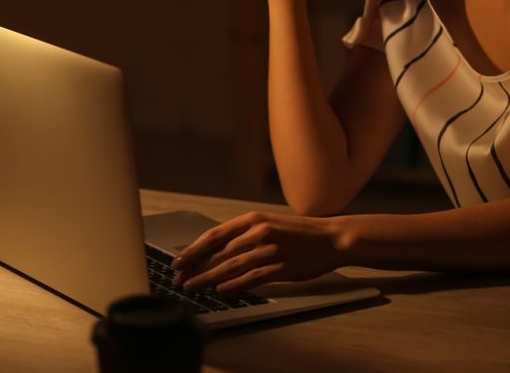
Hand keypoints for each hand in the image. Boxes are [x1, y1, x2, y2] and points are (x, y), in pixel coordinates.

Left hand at [169, 211, 346, 293]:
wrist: (331, 238)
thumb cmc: (299, 233)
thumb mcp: (269, 224)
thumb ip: (244, 235)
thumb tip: (214, 252)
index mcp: (253, 219)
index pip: (214, 235)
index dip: (193, 250)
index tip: (178, 261)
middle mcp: (259, 232)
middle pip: (219, 253)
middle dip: (196, 268)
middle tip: (180, 279)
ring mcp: (271, 250)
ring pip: (231, 267)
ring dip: (208, 279)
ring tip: (193, 288)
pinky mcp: (282, 267)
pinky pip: (252, 278)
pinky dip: (234, 285)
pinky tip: (221, 291)